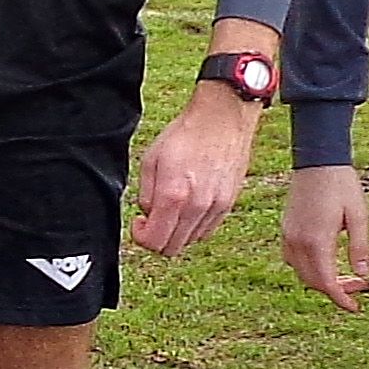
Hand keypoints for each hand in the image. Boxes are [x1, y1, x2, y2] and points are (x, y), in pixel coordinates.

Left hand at [134, 86, 265, 255]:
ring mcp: (216, 207)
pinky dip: (194, 226)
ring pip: (190, 241)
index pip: (154, 242)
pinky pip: (207, 230)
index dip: (140, 237)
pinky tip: (188, 207)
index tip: (139, 223)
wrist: (222, 119)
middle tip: (152, 220)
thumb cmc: (186, 134)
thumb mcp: (151, 160)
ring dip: (176, 233)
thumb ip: (146, 195)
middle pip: (172, 248)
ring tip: (172, 210)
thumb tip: (148, 215)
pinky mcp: (229, 203)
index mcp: (173, 196)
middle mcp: (197, 207)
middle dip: (157, 239)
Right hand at [281, 164, 368, 308]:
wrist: (317, 161)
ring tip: (344, 274)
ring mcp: (289, 236)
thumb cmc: (341, 185)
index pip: (327, 282)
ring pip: (301, 272)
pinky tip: (325, 260)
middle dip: (335, 290)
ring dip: (321, 279)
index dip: (341, 299)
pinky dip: (309, 268)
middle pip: (312, 281)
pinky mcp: (286, 229)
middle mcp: (298, 242)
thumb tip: (364, 274)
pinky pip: (293, 259)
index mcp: (317, 242)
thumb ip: (360, 247)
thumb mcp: (359, 216)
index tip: (354, 307)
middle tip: (358, 286)